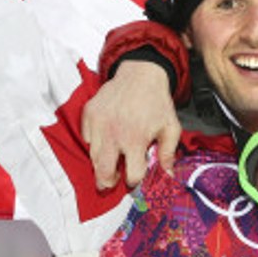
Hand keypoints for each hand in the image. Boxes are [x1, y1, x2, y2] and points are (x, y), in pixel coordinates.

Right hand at [82, 60, 181, 188]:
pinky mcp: (89, 115)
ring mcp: (98, 124)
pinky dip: (95, 143)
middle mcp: (114, 134)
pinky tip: (108, 137)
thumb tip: (168, 176)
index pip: (131, 175)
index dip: (135, 179)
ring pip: (93, 158)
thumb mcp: (170, 128)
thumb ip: (168, 154)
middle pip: (103, 173)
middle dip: (108, 182)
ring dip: (102, 163)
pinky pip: (87, 139)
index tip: (135, 176)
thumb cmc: (156, 102)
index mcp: (136, 139)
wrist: (141, 74)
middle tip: (113, 180)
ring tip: (113, 158)